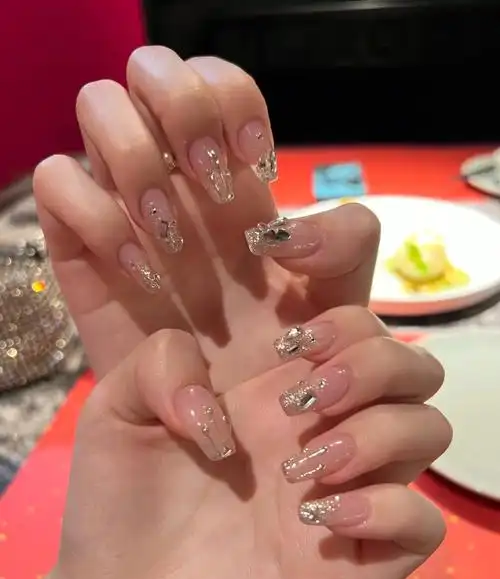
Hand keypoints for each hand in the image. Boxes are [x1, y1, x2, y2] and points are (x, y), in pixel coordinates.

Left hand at [2, 312, 449, 578]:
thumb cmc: (121, 506)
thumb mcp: (115, 414)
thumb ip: (158, 365)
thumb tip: (221, 401)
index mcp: (279, 393)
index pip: (358, 331)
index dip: (345, 325)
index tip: (296, 348)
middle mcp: (325, 433)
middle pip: (412, 369)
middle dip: (373, 366)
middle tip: (307, 402)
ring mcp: (349, 494)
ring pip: (430, 431)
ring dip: (380, 432)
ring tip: (305, 467)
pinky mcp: (359, 559)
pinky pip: (423, 524)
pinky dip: (389, 509)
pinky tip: (321, 518)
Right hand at [33, 46, 378, 390]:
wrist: (226, 451)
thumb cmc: (283, 379)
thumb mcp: (337, 307)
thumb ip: (345, 246)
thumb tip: (282, 223)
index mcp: (237, 188)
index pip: (220, 87)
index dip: (233, 101)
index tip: (252, 164)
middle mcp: (178, 187)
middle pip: (155, 72)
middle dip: (182, 110)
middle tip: (211, 184)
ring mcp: (125, 214)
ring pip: (100, 108)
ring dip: (134, 157)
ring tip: (167, 232)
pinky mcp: (80, 256)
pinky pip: (56, 183)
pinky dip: (89, 213)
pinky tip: (133, 270)